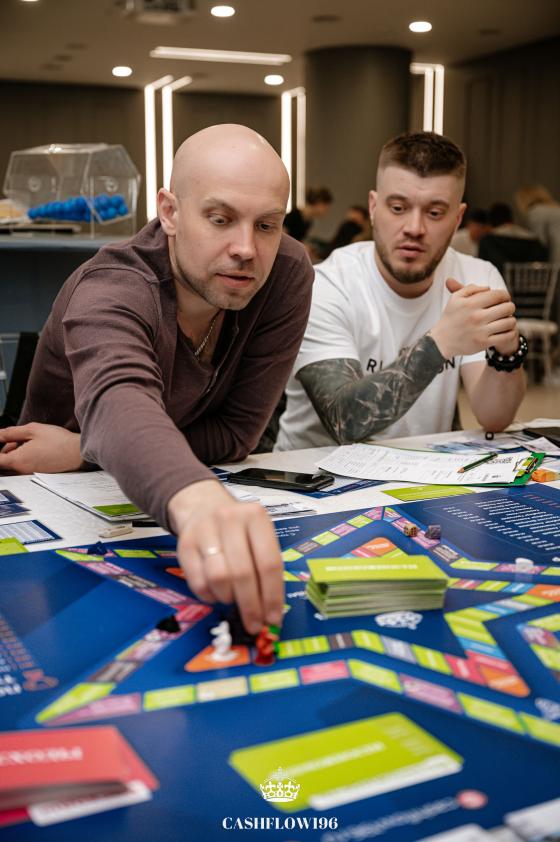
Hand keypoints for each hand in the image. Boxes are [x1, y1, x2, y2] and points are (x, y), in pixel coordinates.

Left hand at [0, 423, 82, 473]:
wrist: (78, 453)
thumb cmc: (59, 441)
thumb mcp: (32, 430)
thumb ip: (11, 432)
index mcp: (18, 460)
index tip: (3, 443)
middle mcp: (22, 471)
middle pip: (4, 464)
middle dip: (5, 451)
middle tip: (15, 440)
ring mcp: (31, 474)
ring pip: (14, 466)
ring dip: (14, 455)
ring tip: (27, 443)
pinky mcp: (39, 475)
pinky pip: (24, 468)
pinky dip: (24, 459)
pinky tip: (36, 450)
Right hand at [168, 480, 283, 633]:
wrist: (203, 506)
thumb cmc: (237, 528)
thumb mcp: (258, 535)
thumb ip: (266, 567)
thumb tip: (271, 611)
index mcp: (256, 516)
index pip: (269, 563)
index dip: (272, 596)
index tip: (273, 618)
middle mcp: (230, 519)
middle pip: (243, 573)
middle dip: (251, 605)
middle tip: (254, 623)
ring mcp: (204, 530)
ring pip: (219, 578)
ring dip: (229, 598)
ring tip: (233, 598)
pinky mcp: (185, 544)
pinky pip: (198, 582)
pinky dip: (210, 596)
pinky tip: (217, 593)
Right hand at [430, 278, 517, 358]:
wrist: (441, 342)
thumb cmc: (450, 318)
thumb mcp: (455, 299)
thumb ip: (470, 288)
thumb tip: (489, 288)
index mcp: (470, 304)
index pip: (498, 295)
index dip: (505, 295)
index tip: (504, 298)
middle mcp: (476, 317)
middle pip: (507, 307)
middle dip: (510, 307)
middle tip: (506, 309)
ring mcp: (481, 331)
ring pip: (509, 322)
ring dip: (510, 320)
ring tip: (505, 320)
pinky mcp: (483, 343)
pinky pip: (506, 336)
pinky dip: (510, 332)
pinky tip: (505, 330)